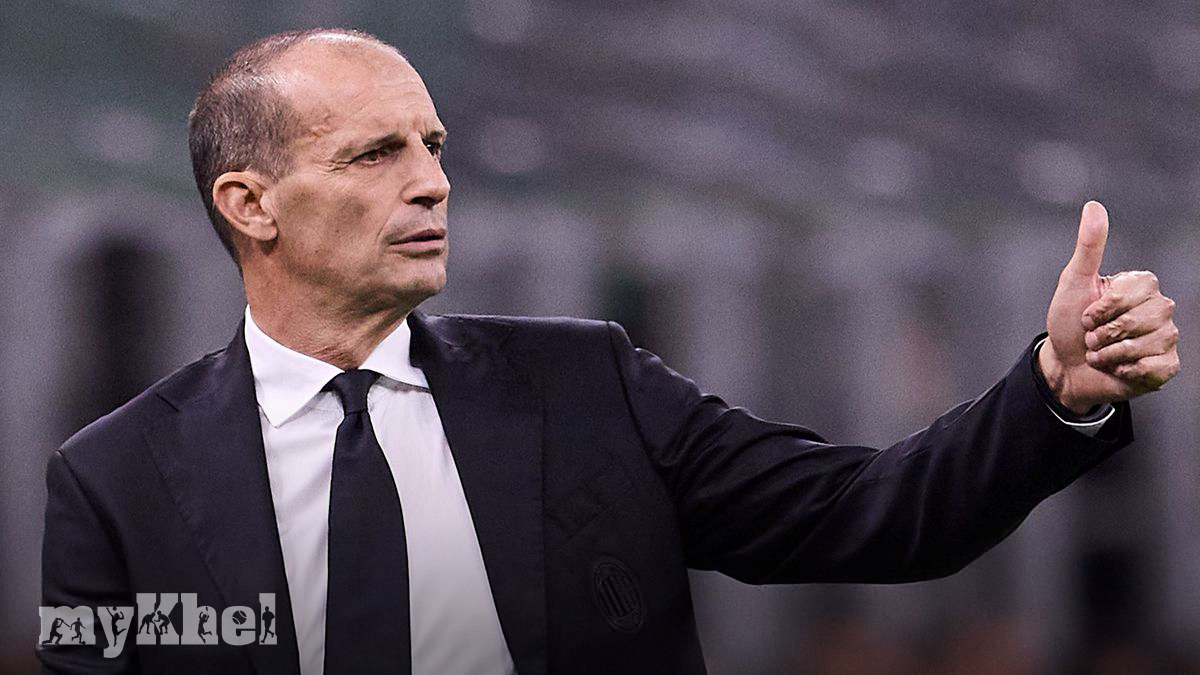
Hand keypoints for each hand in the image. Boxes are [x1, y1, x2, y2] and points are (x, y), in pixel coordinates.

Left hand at [1038, 201, 1179, 413]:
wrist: (1065, 365)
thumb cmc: (1068, 323)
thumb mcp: (1073, 282)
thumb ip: (1089, 247)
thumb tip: (1094, 206)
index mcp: (1141, 285)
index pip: (1133, 292)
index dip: (1103, 308)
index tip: (1087, 315)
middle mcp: (1160, 308)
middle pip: (1142, 319)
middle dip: (1105, 333)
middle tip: (1092, 337)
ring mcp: (1166, 337)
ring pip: (1148, 344)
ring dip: (1112, 354)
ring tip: (1100, 353)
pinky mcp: (1166, 365)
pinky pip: (1156, 367)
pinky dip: (1128, 371)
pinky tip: (1118, 368)